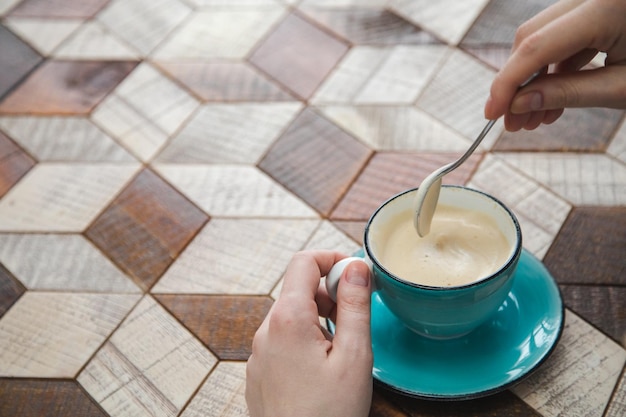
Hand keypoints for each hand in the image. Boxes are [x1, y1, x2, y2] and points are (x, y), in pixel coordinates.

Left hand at [246, 250, 372, 416]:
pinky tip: (322, 367)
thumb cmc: (328, 414)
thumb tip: (357, 267)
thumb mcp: (354, 356)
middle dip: (329, 292)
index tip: (356, 275)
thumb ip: (355, 305)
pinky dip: (305, 338)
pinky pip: (282, 338)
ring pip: (291, 314)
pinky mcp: (260, 370)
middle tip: (355, 317)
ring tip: (341, 348)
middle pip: (297, 288)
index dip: (332, 259)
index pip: (303, 262)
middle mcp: (266, 330)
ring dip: (319, 317)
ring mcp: (259, 352)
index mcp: (288, 319)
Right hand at [484, 0, 625, 130]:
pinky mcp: (596, 10)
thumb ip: (568, 93)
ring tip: (531, 118)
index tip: (491, 114)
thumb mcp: (621, 88)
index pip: (537, 46)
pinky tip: (549, 101)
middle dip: (516, 82)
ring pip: (543, 37)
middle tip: (510, 120)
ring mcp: (593, 2)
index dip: (507, 83)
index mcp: (606, 8)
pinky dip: (553, 70)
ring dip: (533, 80)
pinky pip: (563, 38)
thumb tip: (518, 104)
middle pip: (533, 36)